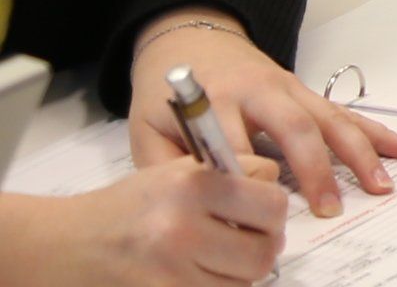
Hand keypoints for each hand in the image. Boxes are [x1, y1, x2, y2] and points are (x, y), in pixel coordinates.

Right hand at [0, 153, 292, 284]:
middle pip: (265, 249)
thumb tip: (277, 191)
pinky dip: (216, 285)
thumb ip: (230, 176)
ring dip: (239, 271)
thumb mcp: (175, 172)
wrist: (68, 244)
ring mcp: (171, 269)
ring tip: (215, 257)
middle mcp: (182, 228)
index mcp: (191, 184)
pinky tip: (197, 273)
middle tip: (245, 239)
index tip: (258, 212)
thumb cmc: (127, 206)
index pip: (273, 202)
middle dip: (262, 245)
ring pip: (246, 280)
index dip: (270, 210)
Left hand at [128, 12, 396, 220]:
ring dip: (361, 152)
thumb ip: (169, 168)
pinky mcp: (308, 92)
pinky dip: (379, 132)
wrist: (191, 40)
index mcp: (218, 101)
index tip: (260, 216)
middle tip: (330, 209)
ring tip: (382, 184)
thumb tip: (199, 208)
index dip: (251, 181)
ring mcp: (292, 89)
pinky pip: (347, 113)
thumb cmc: (168, 95)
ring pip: (332, 119)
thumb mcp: (148, 130)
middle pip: (297, 127)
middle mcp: (262, 91)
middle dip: (316, 169)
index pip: (240, 145)